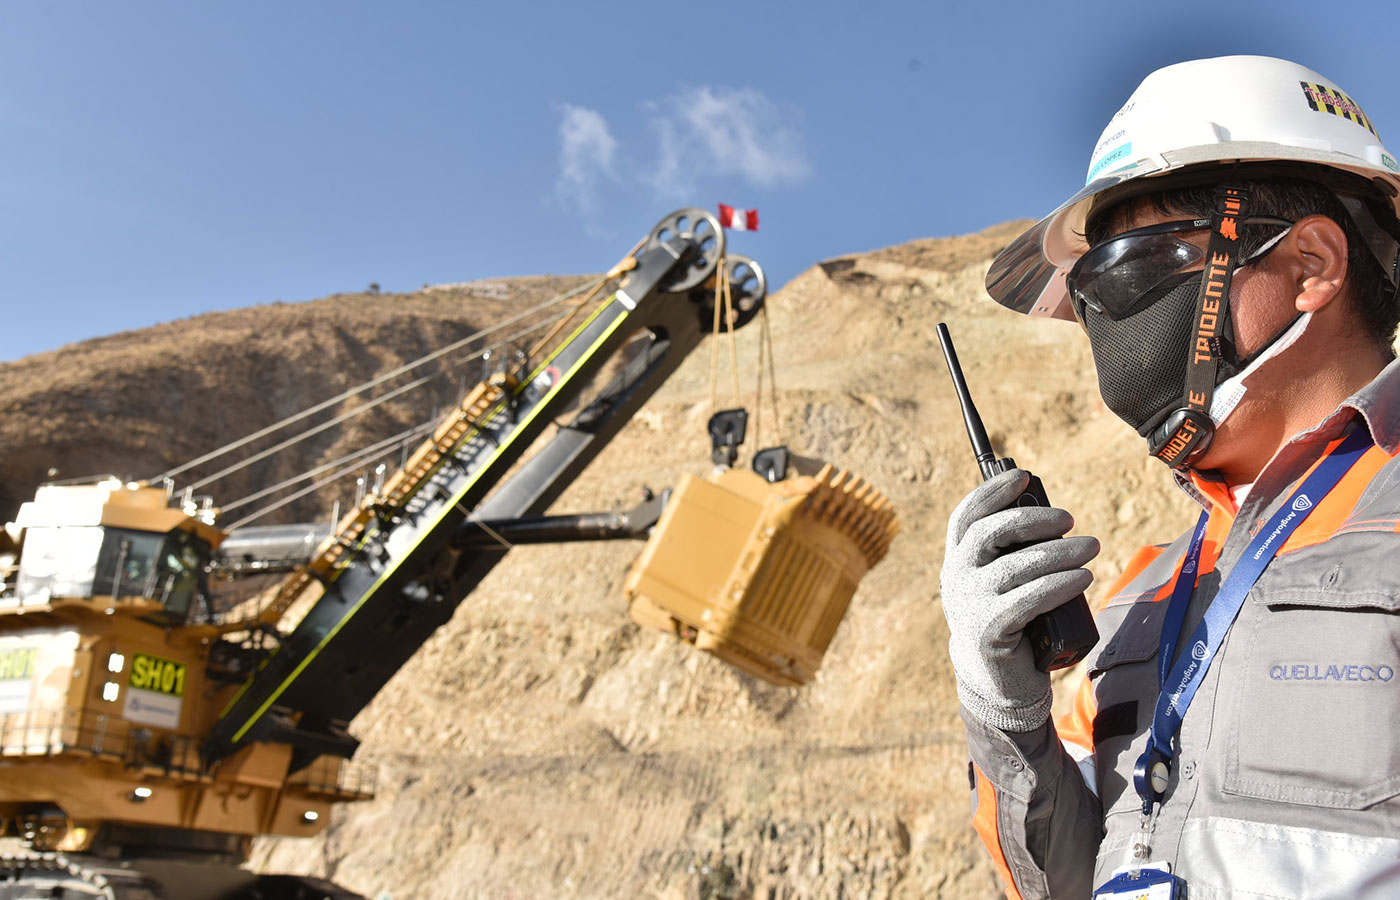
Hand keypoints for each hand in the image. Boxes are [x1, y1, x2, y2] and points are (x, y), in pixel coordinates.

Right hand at [940, 469, 1098, 731]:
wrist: (995, 680)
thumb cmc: (1008, 620)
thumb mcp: (1000, 582)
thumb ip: (1011, 553)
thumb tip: (1050, 516)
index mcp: (957, 560)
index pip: (967, 516)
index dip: (993, 492)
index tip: (1024, 477)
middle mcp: (956, 578)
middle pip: (990, 534)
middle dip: (1034, 519)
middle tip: (1070, 520)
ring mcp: (969, 605)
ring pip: (1015, 567)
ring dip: (1059, 553)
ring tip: (1092, 548)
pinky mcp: (990, 631)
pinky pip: (1028, 600)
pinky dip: (1059, 585)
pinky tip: (1083, 578)